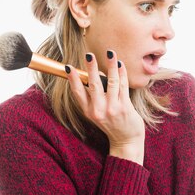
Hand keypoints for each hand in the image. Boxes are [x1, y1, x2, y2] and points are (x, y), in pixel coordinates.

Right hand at [67, 50, 144, 164]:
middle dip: (91, 68)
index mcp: (88, 111)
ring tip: (110, 53)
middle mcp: (98, 110)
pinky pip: (123, 86)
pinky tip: (120, 64)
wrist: (126, 140)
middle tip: (89, 55)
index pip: (77, 93)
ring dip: (111, 66)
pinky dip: (122, 73)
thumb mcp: (97, 113)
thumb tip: (95, 73)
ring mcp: (112, 109)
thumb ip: (93, 97)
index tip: (68, 67)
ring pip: (111, 82)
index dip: (73, 79)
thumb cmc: (111, 123)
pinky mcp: (125, 108)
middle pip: (93, 84)